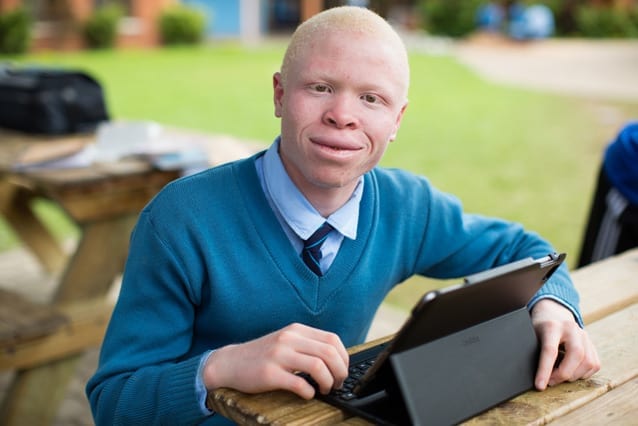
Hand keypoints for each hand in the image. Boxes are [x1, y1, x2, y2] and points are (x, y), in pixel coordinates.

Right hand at [203, 323, 348, 398]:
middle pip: (329, 353)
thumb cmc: (262, 355)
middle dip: (340, 372)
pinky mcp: (269, 373)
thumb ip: (307, 345)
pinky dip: (309, 392)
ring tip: (324, 389)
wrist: (230, 362)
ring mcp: (278, 355)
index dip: (344, 358)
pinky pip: (299, 383)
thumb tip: (336, 360)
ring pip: (318, 366)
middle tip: (337, 383)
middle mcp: (288, 339)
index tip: (342, 370)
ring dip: (327, 382)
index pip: (332, 340)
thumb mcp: (286, 341)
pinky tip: (308, 394)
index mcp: (296, 330)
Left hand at [531, 299, 599, 389]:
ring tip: (559, 377)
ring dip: (574, 376)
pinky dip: (584, 374)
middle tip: (550, 382)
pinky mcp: (592, 343)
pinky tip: (571, 373)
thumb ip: (533, 350)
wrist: (553, 312)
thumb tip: (529, 373)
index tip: (540, 386)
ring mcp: (584, 335)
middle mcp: (571, 328)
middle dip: (563, 374)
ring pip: (588, 362)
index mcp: (552, 326)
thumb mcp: (531, 333)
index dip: (545, 371)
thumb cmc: (539, 327)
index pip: (550, 350)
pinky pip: (594, 364)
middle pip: (576, 355)